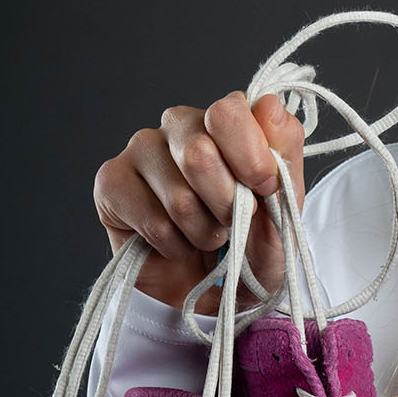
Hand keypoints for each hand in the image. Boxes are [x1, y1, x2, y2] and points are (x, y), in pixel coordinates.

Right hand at [93, 92, 305, 310]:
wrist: (223, 291)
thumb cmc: (254, 243)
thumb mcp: (285, 203)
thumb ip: (284, 152)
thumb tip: (269, 105)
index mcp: (225, 119)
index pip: (228, 112)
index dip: (251, 159)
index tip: (264, 191)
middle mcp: (180, 125)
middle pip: (199, 154)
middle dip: (226, 205)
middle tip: (232, 222)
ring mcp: (141, 150)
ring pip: (178, 196)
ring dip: (203, 232)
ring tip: (207, 236)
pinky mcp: (111, 182)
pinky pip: (152, 221)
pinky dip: (175, 245)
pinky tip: (177, 244)